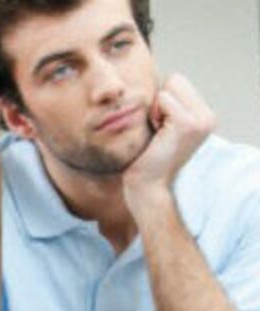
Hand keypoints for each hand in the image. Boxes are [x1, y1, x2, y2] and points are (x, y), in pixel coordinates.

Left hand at [123, 75, 215, 200]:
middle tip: (159, 129)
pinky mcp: (188, 124)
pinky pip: (164, 98)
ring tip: (158, 133)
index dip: (162, 100)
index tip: (161, 126)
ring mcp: (201, 120)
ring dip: (156, 108)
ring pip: (169, 86)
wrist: (148, 184)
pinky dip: (155, 113)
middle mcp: (208, 117)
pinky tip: (157, 134)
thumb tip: (156, 83)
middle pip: (175, 79)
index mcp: (205, 116)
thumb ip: (168, 104)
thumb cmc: (147, 156)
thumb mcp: (162, 125)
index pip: (178, 81)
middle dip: (160, 101)